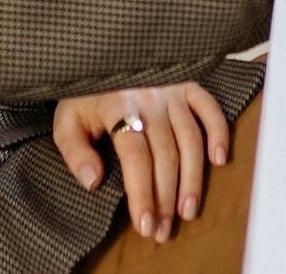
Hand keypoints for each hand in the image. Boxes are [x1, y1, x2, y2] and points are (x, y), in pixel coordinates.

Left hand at [52, 81, 229, 243]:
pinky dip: (218, 131)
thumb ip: (75, 152)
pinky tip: (219, 160)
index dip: (142, 193)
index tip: (145, 225)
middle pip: (165, 154)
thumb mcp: (66, 121)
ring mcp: (172, 90)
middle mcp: (149, 98)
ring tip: (189, 210)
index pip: (135, 158)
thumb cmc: (84, 94)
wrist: (100, 54)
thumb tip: (93, 183)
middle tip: (165, 230)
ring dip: (193, 177)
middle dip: (166, 197)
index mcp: (117, 107)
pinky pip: (209, 107)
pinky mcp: (187, 84)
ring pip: (190, 138)